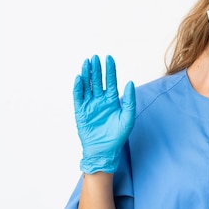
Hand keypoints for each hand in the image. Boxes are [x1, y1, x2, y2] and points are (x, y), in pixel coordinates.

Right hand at [73, 55, 135, 173]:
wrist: (104, 151)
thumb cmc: (117, 136)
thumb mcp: (128, 118)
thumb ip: (129, 101)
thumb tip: (130, 83)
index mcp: (112, 100)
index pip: (110, 81)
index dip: (109, 70)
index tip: (108, 58)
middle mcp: (100, 100)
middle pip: (97, 81)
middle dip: (96, 69)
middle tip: (94, 57)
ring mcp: (90, 105)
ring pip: (87, 86)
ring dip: (86, 75)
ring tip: (86, 63)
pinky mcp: (80, 111)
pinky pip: (78, 97)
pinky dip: (78, 88)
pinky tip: (79, 79)